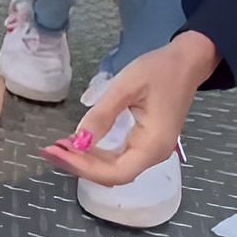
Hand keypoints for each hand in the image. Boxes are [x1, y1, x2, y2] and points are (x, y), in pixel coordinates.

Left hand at [38, 33, 219, 184]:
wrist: (187, 62)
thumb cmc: (159, 71)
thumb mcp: (126, 87)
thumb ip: (102, 115)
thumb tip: (78, 140)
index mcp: (153, 146)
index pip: (114, 173)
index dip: (83, 167)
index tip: (57, 153)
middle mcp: (154, 155)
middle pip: (112, 175)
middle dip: (79, 166)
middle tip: (50, 150)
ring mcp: (151, 151)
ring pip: (114, 169)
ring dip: (85, 162)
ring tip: (58, 148)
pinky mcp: (145, 143)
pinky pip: (118, 158)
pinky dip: (96, 155)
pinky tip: (77, 144)